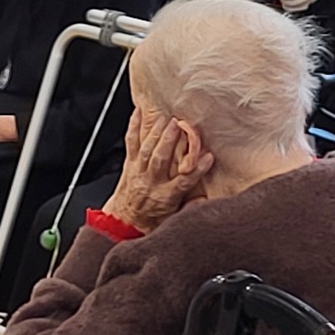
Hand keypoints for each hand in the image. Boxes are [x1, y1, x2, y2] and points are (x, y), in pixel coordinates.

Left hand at [106, 109, 212, 233]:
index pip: (183, 182)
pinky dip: (133, 126)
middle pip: (160, 159)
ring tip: (166, 118)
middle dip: (169, 140)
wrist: (125, 221)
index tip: (209, 157)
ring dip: (156, 132)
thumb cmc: (152, 219)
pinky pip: (130, 142)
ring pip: (147, 149)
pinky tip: (138, 112)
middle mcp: (151, 182)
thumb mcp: (174, 219)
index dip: (197, 169)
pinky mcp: (129, 163)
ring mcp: (138, 171)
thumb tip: (206, 199)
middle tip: (179, 124)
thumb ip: (190, 207)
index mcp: (166, 197)